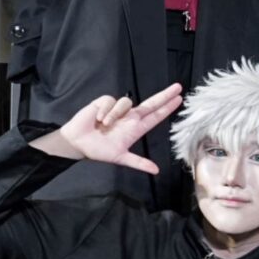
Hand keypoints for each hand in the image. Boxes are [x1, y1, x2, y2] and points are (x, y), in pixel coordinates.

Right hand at [37, 86, 184, 172]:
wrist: (78, 143)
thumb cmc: (99, 150)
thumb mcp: (121, 157)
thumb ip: (138, 162)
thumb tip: (156, 171)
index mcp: (136, 128)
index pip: (155, 116)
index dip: (167, 108)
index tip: (179, 99)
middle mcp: (130, 117)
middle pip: (150, 103)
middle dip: (164, 95)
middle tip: (178, 87)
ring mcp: (118, 109)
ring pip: (126, 103)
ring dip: (115, 115)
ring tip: (104, 126)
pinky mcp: (104, 102)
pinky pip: (110, 101)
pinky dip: (105, 111)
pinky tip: (98, 119)